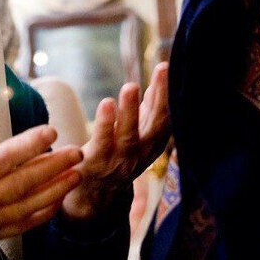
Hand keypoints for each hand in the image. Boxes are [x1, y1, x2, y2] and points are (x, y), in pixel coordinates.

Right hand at [0, 110, 82, 259]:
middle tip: (76, 151)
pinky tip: (58, 201)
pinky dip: (43, 214)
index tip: (50, 131)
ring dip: (56, 189)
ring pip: (29, 204)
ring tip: (76, 174)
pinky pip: (22, 225)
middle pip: (24, 181)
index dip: (28, 145)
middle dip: (54, 166)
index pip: (3, 158)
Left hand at [62, 62, 169, 221]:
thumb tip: (160, 81)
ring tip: (130, 87)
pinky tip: (107, 103)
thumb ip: (147, 110)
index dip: (167, 93)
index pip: (165, 117)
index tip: (166, 68)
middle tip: (162, 71)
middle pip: (154, 126)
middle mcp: (142, 154)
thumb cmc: (116, 153)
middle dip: (160, 97)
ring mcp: (120, 162)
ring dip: (130, 111)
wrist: (92, 192)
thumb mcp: (136, 132)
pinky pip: (102, 144)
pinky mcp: (97, 165)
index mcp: (153, 144)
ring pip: (129, 136)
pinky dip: (106, 124)